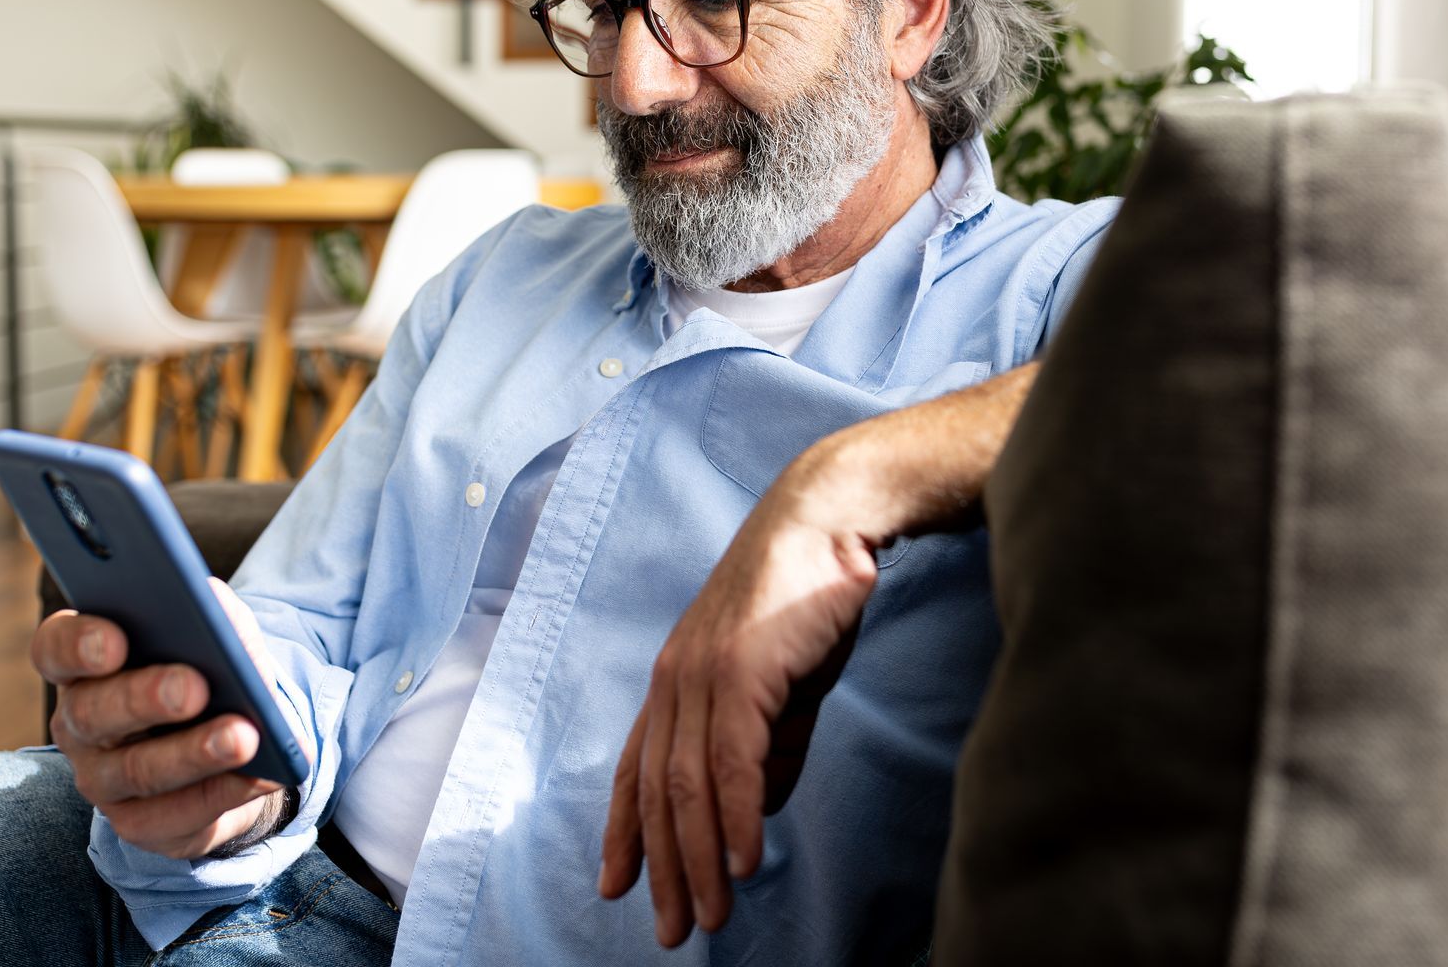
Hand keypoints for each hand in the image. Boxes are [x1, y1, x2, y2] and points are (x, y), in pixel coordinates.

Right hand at [31, 577, 305, 859]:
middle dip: (145, 699)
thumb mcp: (216, 629)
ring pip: (138, 771)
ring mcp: (102, 779)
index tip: (113, 641)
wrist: (230, 734)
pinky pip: (175, 816)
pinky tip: (260, 775)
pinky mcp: (139, 823)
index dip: (77, 645)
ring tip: (244, 737)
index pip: (55, 648)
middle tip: (194, 688)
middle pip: (93, 712)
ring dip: (194, 754)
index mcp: (84, 662)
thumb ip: (212, 614)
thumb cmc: (210, 664)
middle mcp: (78, 723)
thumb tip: (220, 615)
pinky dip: (224, 793)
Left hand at [598, 441, 883, 946]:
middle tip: (674, 929)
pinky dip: (736, 816)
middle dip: (663, 867)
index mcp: (676, 679)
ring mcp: (702, 672)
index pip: (637, 767)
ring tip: (712, 913)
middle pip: (658, 790)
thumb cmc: (810, 598)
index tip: (617, 885)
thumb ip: (769, 747)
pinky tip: (744, 859)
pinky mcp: (740, 669)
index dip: (623, 830)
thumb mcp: (784, 686)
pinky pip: (732, 759)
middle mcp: (674, 678)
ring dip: (699, 858)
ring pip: (689, 784)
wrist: (830, 521)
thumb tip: (757, 809)